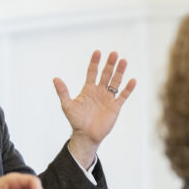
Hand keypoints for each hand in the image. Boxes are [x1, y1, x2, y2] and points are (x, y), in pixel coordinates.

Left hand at [53, 50, 135, 167]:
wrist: (86, 135)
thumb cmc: (76, 121)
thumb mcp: (67, 105)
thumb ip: (63, 92)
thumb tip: (55, 78)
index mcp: (88, 89)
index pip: (92, 72)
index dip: (95, 62)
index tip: (97, 52)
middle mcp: (99, 91)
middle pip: (106, 74)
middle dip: (110, 64)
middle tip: (114, 53)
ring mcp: (108, 98)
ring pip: (116, 82)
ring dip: (120, 72)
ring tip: (124, 61)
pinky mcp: (115, 107)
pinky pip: (123, 96)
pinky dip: (128, 89)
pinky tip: (132, 80)